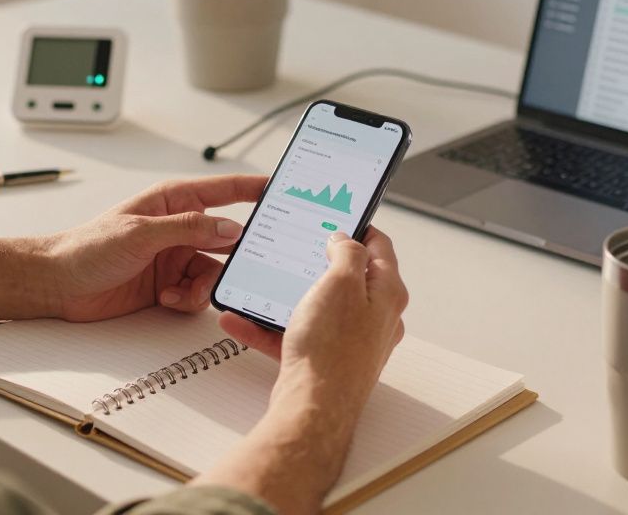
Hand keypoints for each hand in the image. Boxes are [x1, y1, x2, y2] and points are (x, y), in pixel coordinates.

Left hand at [47, 175, 267, 321]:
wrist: (58, 285)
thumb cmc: (87, 247)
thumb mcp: (140, 233)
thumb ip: (188, 229)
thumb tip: (230, 228)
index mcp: (173, 202)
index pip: (224, 190)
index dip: (254, 189)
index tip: (281, 191)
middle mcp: (179, 228)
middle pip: (227, 239)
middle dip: (234, 256)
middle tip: (242, 268)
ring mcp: (174, 258)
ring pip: (215, 272)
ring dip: (202, 287)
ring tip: (178, 293)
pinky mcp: (168, 285)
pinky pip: (197, 294)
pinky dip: (188, 300)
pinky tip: (166, 299)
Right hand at [220, 227, 406, 414]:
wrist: (313, 409)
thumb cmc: (332, 351)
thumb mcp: (340, 282)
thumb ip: (347, 252)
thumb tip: (345, 239)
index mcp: (386, 294)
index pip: (380, 248)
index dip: (359, 227)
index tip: (339, 218)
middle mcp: (374, 318)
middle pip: (347, 278)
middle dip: (317, 262)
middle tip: (298, 247)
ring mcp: (349, 341)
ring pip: (315, 307)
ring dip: (285, 295)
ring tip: (261, 284)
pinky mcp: (324, 361)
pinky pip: (293, 335)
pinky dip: (268, 326)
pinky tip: (241, 319)